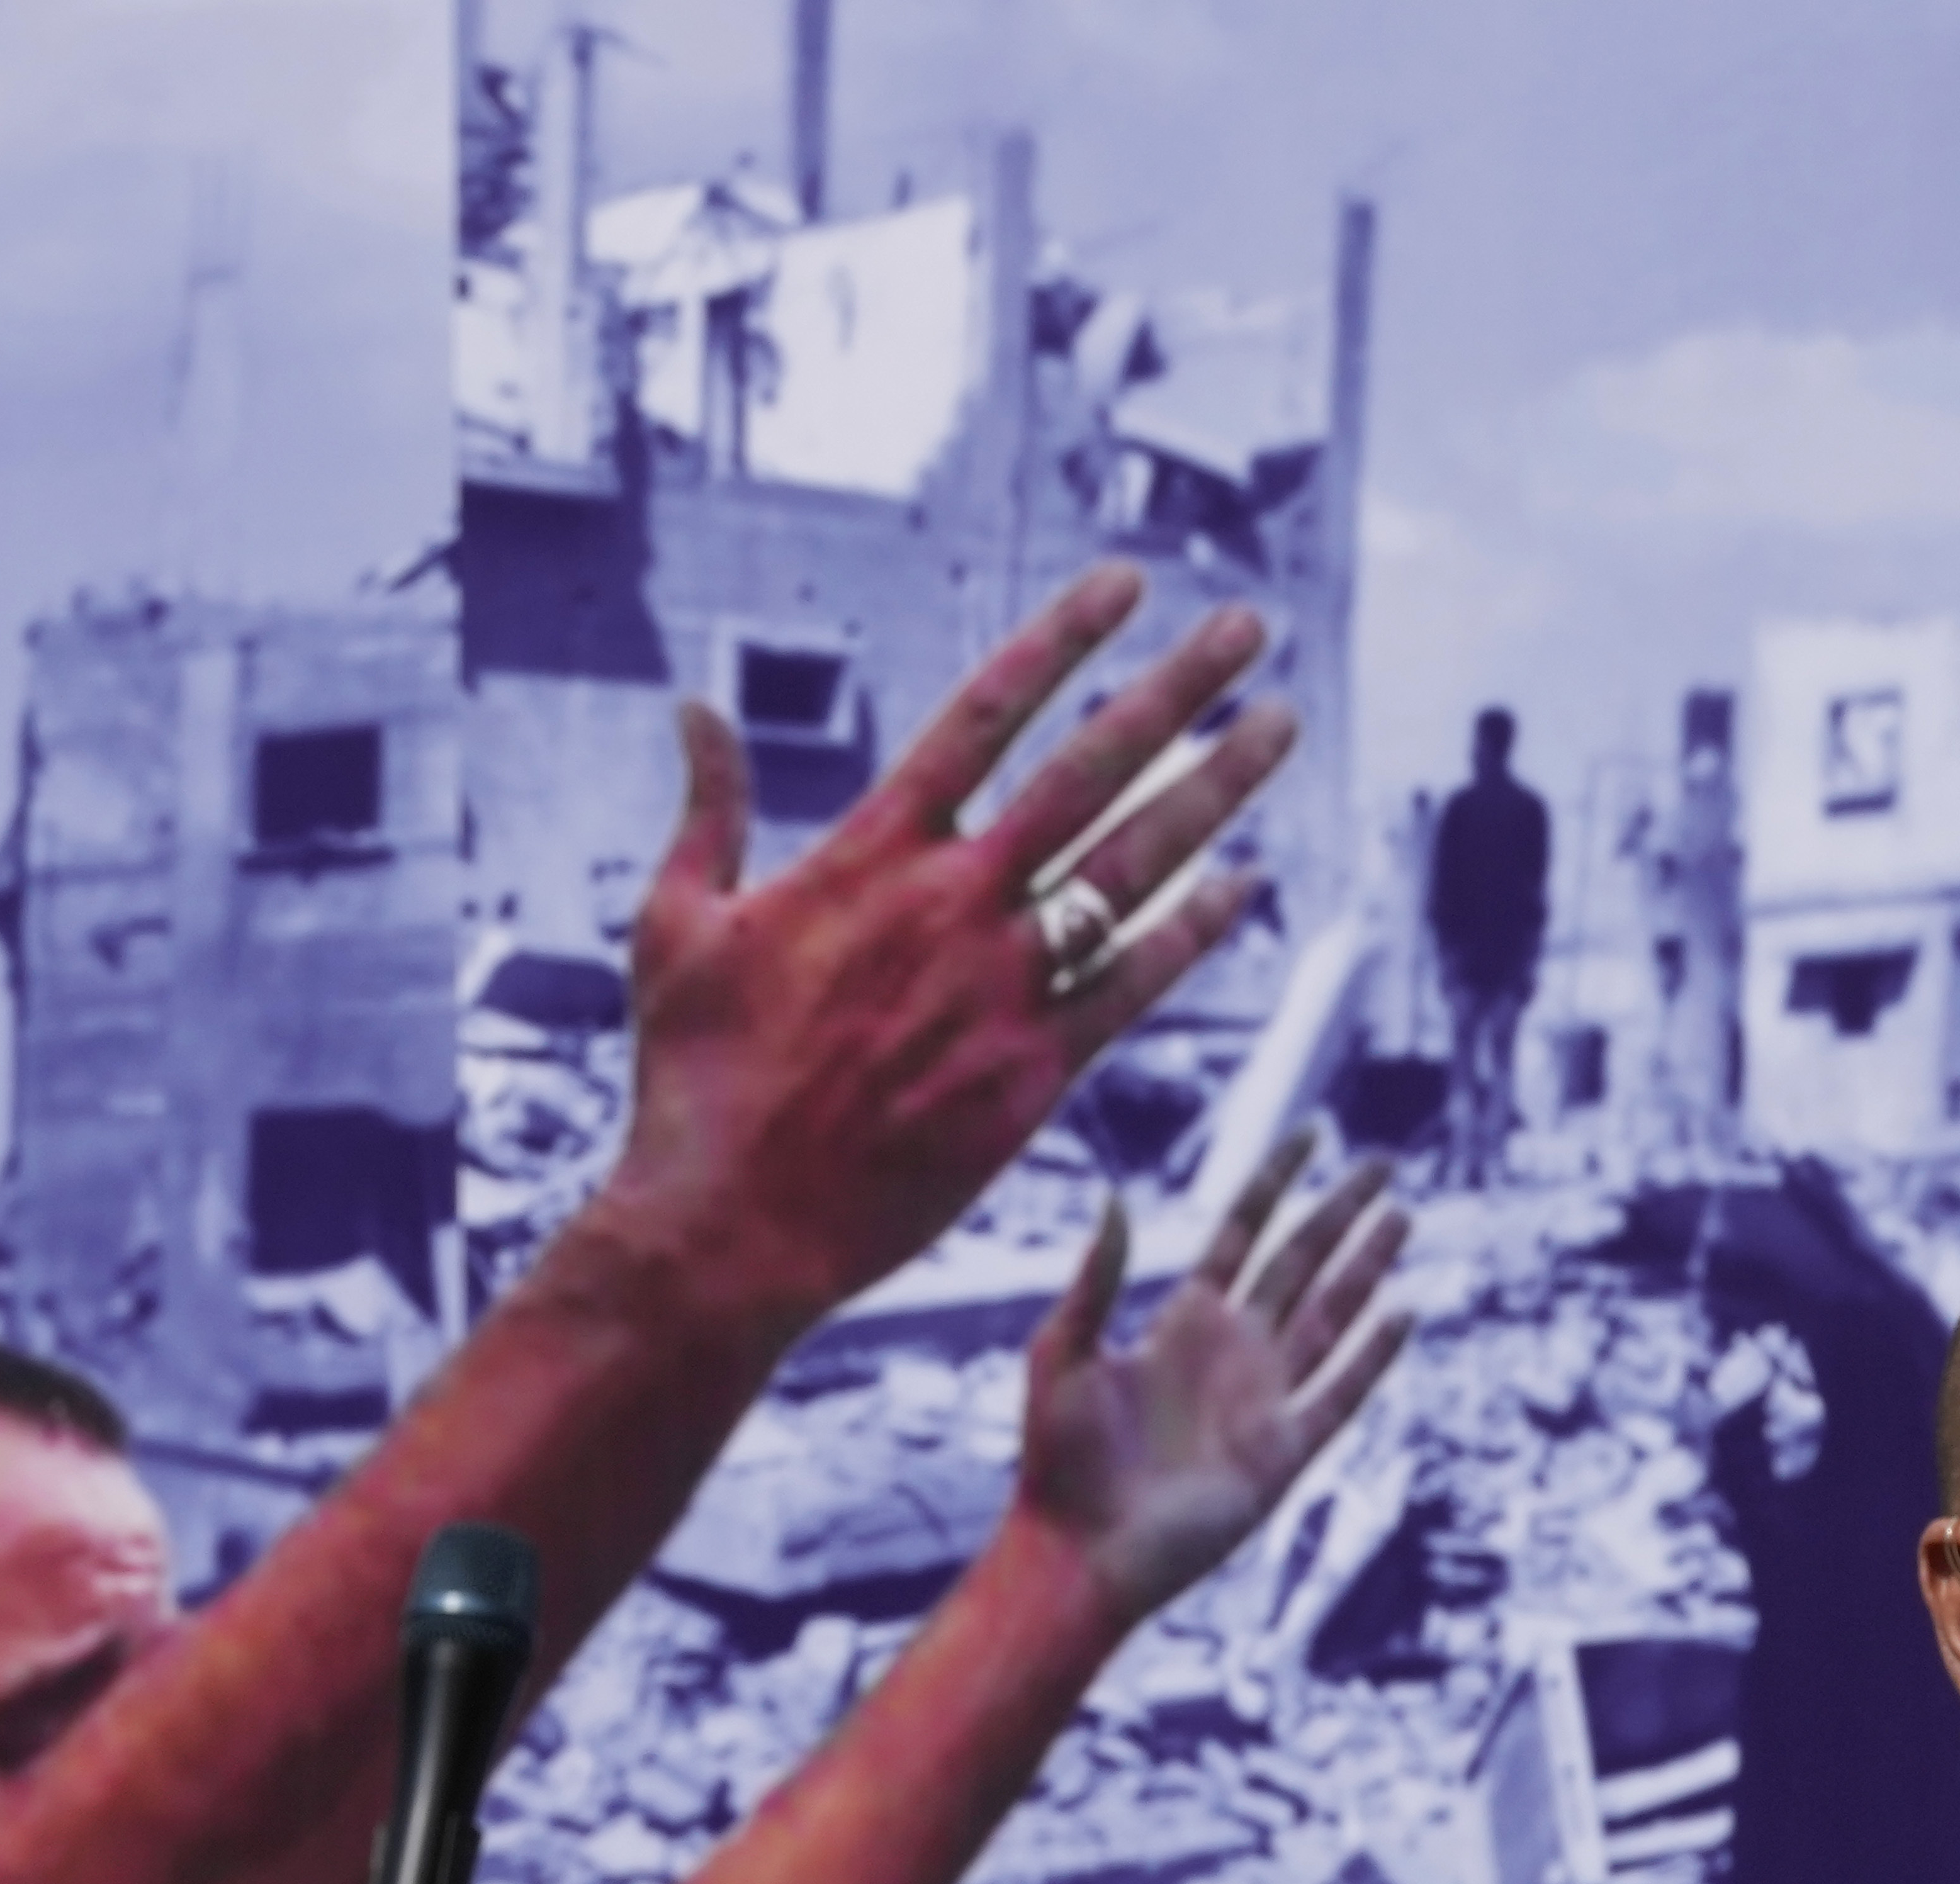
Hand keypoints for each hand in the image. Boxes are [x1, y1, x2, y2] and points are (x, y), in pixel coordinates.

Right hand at [608, 565, 1298, 1323]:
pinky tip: (1250, 886)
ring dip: (1217, 788)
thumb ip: (707, 809)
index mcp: (869, 852)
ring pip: (1137, 864)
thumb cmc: (693, 1078)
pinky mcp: (1035, 1072)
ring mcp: (1001, 986)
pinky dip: (1198, 932)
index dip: (1064, 640)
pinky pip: (1137, 985)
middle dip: (1175, 690)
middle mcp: (951, 902)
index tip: (1128, 584)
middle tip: (1247, 628)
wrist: (731, 1223)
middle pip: (1089, 769)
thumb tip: (692, 707)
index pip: (986, 712)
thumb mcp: (677, 923)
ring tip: (1282, 725)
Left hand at [1018, 1124, 1410, 1623]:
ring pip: (1332, 1316)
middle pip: (1301, 1263)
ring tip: (1402, 1218)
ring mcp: (1265, 1399)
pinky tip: (1404, 1314)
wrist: (1080, 1550)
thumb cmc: (1057, 1458)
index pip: (1244, 1232)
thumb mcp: (1064, 1350)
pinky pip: (1341, 1395)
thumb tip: (1115, 1195)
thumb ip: (1097, 1277)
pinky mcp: (1284, 1453)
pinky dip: (1374, 1357)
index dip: (1276, 1180)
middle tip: (1381, 1164)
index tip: (1310, 1133)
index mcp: (1184, 1319)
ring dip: (1367, 1267)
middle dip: (1340, 1212)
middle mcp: (1233, 1350)